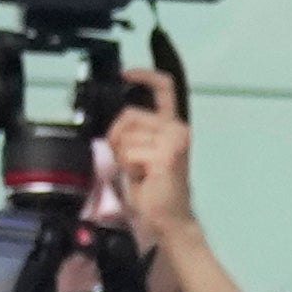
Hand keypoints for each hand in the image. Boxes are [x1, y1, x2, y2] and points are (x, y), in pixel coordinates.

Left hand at [104, 68, 198, 234]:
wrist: (167, 218)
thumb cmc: (153, 188)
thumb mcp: (140, 153)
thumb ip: (133, 132)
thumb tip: (114, 120)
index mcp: (171, 126)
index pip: (164, 88)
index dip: (144, 75)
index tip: (125, 74)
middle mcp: (177, 129)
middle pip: (129, 114)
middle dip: (117, 136)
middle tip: (128, 160)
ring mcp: (174, 141)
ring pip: (125, 135)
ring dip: (122, 156)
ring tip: (138, 171)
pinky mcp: (166, 155)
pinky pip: (128, 152)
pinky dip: (128, 167)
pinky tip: (142, 178)